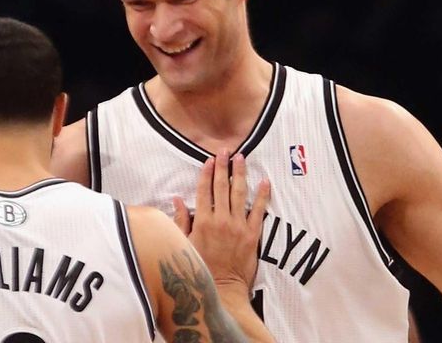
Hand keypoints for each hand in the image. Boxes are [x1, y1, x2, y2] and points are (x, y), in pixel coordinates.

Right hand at [186, 150, 269, 291]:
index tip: (209, 160)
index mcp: (202, 222)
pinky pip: (259, 211)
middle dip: (223, 167)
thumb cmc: (201, 269)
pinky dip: (262, 195)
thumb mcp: (184, 245)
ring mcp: (238, 226)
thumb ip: (181, 221)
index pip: (204, 191)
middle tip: (226, 151)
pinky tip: (264, 182)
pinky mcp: (253, 235)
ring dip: (240, 174)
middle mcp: (220, 220)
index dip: (206, 173)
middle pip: (222, 187)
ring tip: (242, 158)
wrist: (223, 290)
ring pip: (240, 194)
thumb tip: (177, 200)